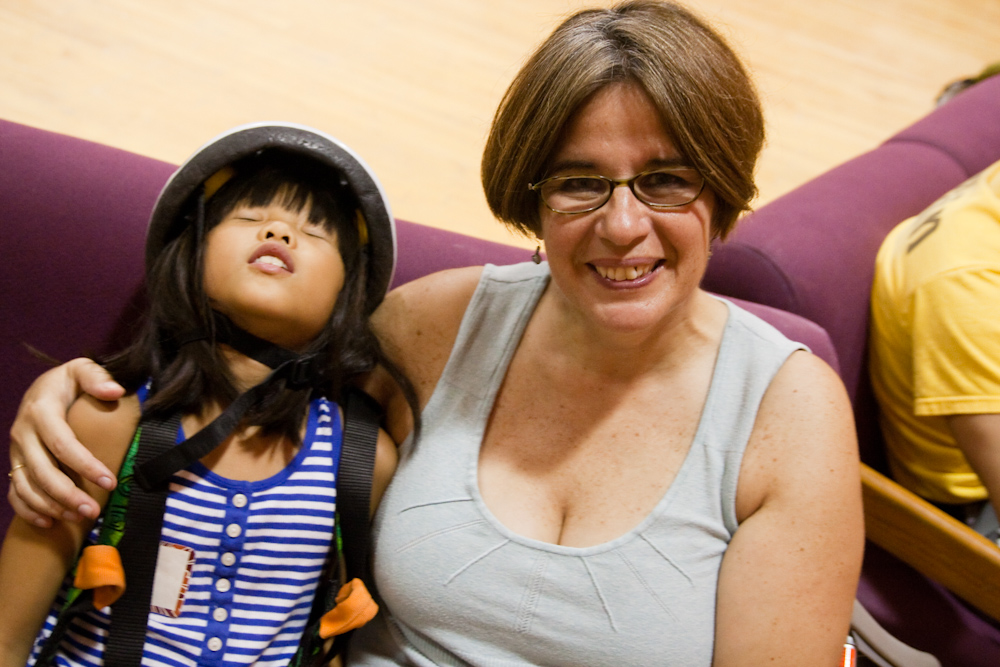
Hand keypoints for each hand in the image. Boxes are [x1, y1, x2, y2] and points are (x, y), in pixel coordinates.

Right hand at [8, 358, 123, 526]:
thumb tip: (115, 390)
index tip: (110, 481)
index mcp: (40, 411)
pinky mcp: (14, 463)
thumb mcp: (81, 369)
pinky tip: (48, 523)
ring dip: (51, 506)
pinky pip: (15, 491)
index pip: (63, 444)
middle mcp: (23, 433)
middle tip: (93, 511)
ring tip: (79, 518)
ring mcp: (15, 451)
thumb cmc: (69, 381)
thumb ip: (96, 377)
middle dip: (67, 495)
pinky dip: (28, 510)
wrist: (43, 387)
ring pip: (26, 486)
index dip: (85, 465)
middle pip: (42, 471)